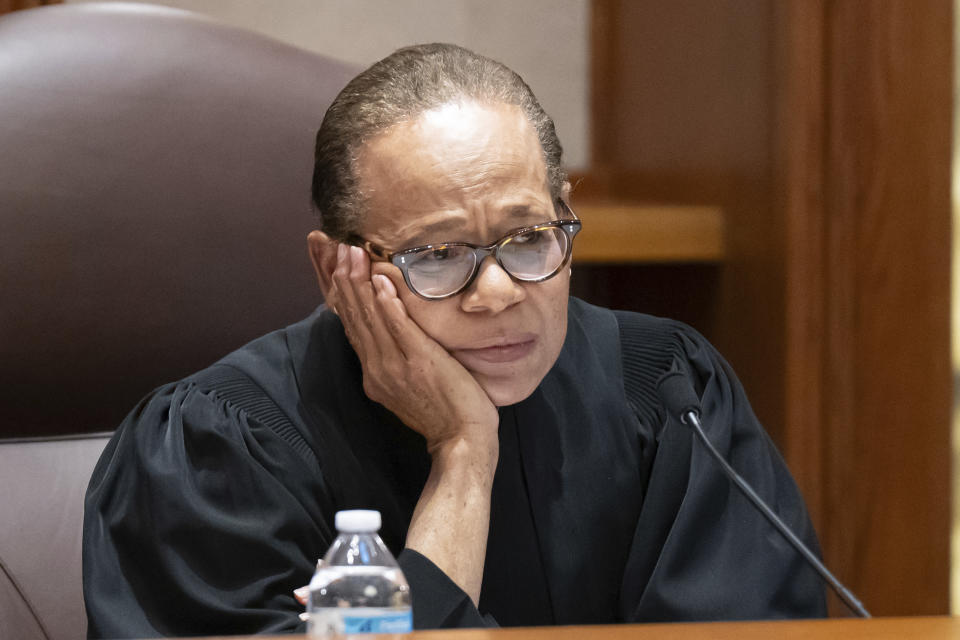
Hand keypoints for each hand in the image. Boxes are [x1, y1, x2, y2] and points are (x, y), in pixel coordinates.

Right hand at [329, 244, 499, 455]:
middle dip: (346, 280)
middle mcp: (377, 368)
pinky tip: (381, 282)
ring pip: (371, 318)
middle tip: (340, 248)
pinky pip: (399, 329)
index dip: (343, 294)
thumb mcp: (407, 387)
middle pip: (355, 317)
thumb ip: (394, 362)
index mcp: (373, 373)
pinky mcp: (420, 362)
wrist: (460, 441)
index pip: (352, 326)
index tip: (338, 265)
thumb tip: (391, 336)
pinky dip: (388, 304)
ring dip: (361, 283)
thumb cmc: (442, 413)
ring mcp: (396, 366)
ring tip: (353, 254)